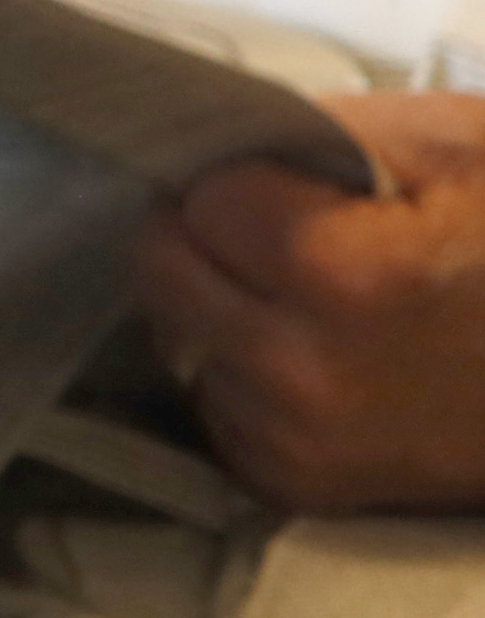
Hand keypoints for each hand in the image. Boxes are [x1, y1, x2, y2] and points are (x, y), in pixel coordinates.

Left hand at [136, 93, 484, 512]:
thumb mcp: (453, 145)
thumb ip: (322, 130)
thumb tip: (215, 129)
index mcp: (343, 278)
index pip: (201, 199)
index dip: (246, 180)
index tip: (293, 185)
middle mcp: (299, 373)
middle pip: (163, 270)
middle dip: (211, 239)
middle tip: (290, 234)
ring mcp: (298, 442)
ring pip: (181, 338)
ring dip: (222, 310)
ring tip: (319, 300)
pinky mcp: (303, 489)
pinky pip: (218, 407)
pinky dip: (248, 375)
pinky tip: (320, 355)